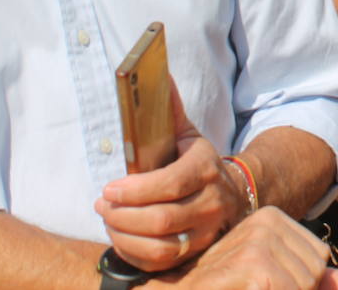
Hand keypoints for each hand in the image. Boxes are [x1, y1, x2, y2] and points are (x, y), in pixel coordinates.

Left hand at [96, 81, 246, 270]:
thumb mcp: (188, 135)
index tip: (108, 188)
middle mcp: (211, 203)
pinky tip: (120, 237)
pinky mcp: (197, 253)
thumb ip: (169, 109)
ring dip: (125, 236)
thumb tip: (158, 75)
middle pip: (161, 219)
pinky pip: (161, 264)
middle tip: (101, 204)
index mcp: (205, 168)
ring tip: (108, 220)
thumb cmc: (199, 162)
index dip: (135, 190)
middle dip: (122, 215)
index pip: (170, 184)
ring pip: (161, 247)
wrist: (236, 193)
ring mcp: (206, 232)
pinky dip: (133, 254)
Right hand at [169, 208, 337, 289]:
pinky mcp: (254, 270)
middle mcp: (264, 223)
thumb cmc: (221, 287)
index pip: (320, 258)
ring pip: (305, 285)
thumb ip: (310, 281)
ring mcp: (258, 244)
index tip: (263, 285)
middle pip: (315, 273)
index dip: (302, 284)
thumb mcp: (268, 280)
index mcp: (271, 219)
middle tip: (250, 289)